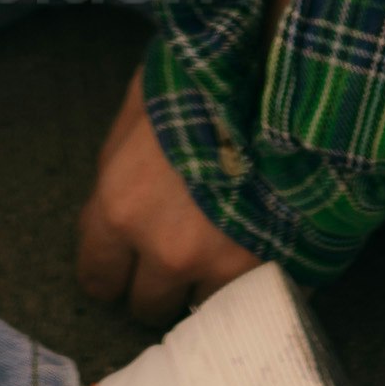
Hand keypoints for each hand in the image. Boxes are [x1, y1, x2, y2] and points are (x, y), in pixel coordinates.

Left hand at [76, 78, 255, 323]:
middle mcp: (167, 250)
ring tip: (226, 250)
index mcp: (121, 208)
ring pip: (201, 312)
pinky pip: (254, 302)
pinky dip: (254, 288)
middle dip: (159, 284)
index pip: (99, 278)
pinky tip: (262, 256)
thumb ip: (117, 168)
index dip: (113, 271)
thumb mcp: (140, 109)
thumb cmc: (204, 80)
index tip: (127, 264)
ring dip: (208, 288)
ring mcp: (224, 266)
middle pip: (147, 305)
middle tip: (180, 254)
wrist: (285, 74)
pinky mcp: (275, 269)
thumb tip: (111, 205)